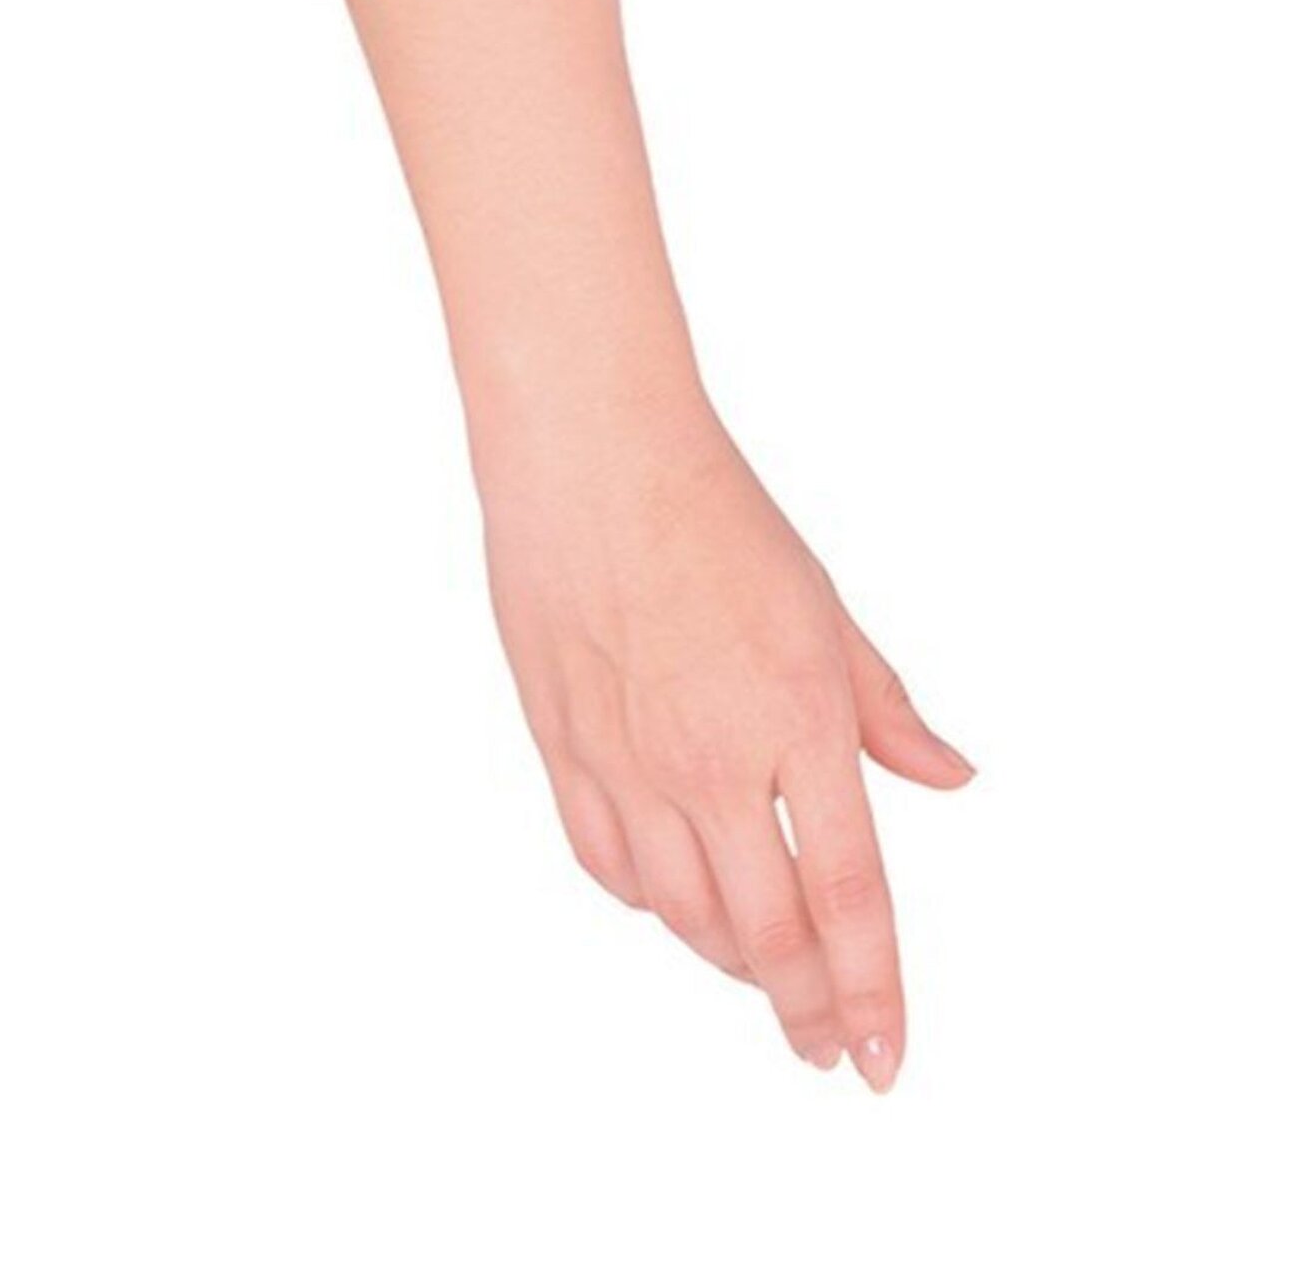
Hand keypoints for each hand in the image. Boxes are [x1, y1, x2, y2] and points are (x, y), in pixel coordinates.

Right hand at [480, 403, 973, 1089]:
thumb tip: (950, 777)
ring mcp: (630, 764)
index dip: (871, 992)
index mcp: (797, 722)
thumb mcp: (825, 610)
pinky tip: (678, 906)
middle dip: (807, 1010)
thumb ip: (885, 709)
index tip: (886, 1059)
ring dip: (735, 964)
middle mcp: (713, 762)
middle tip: (831, 1048)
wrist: (592, 457)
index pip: (849, 899)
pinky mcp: (565, 751)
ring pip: (686, 917)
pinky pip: (611, 868)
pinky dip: (654, 906)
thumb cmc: (716, 517)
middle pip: (768, 934)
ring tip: (767, 975)